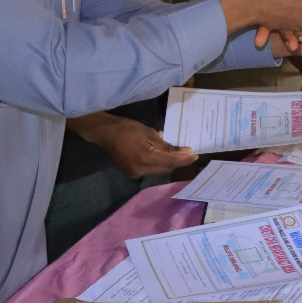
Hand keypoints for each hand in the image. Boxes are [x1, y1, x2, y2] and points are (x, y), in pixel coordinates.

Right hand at [73, 113, 197, 178]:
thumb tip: (182, 152)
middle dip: (177, 161)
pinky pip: (150, 170)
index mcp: (145, 158)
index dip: (184, 160)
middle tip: (187, 152)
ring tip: (174, 152)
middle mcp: (140, 170)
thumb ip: (166, 145)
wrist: (105, 133)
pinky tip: (160, 154)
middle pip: (166, 168)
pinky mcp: (131, 174)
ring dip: (167, 162)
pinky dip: (157, 163)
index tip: (195, 155)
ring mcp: (135, 174)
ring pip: (158, 170)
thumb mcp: (150, 133)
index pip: (170, 162)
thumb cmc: (128, 128)